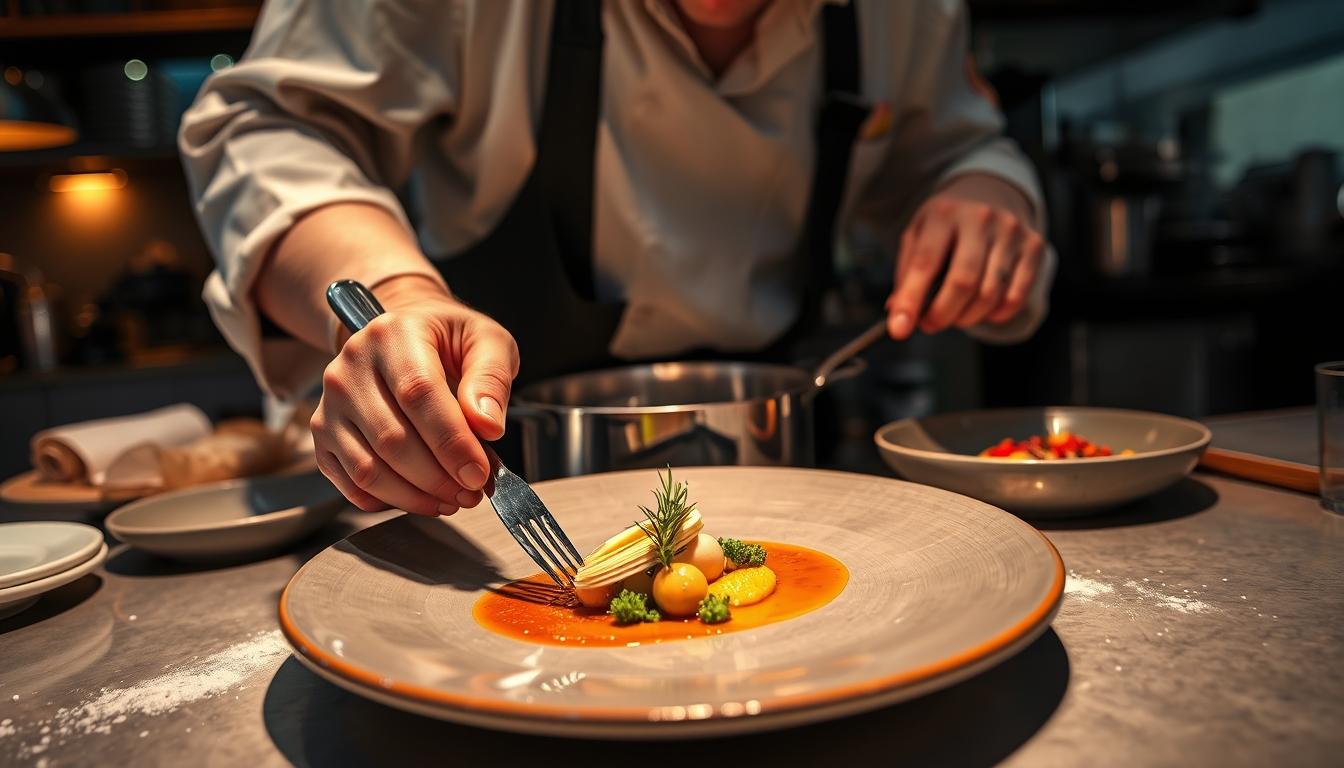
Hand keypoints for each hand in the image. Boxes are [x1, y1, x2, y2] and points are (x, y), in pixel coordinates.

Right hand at [311, 275, 518, 515]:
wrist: (403, 334)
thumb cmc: (447, 341)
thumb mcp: (486, 341)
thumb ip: (491, 379)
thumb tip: (487, 426)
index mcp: (393, 335)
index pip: (418, 394)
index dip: (451, 442)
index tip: (479, 473)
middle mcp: (351, 367)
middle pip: (391, 439)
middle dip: (438, 478)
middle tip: (472, 493)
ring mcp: (331, 403)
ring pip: (367, 469)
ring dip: (414, 497)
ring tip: (451, 499)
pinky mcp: (323, 433)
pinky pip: (350, 482)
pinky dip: (387, 501)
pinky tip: (420, 498)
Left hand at [885, 173, 1045, 338]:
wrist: (990, 192)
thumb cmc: (946, 225)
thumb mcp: (917, 236)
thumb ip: (907, 275)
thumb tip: (898, 316)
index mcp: (943, 214)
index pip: (925, 263)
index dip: (911, 300)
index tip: (899, 330)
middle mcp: (980, 218)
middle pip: (963, 282)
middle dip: (942, 314)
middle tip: (930, 325)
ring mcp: (1011, 231)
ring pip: (990, 294)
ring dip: (967, 317)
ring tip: (955, 315)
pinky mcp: (1033, 246)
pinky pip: (1016, 296)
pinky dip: (996, 314)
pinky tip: (983, 311)